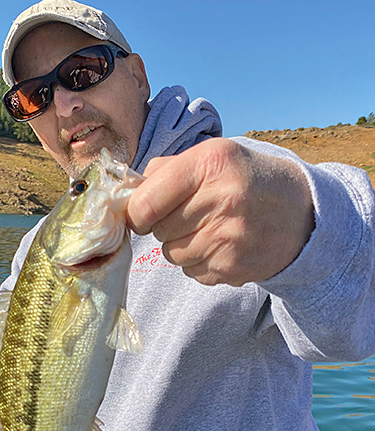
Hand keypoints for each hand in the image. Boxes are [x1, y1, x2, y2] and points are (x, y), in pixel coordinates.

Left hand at [126, 139, 314, 286]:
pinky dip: (199, 262)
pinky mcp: (231, 269)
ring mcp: (227, 239)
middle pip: (157, 230)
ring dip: (181, 245)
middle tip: (192, 213)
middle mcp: (221, 201)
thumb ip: (168, 169)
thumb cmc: (248, 181)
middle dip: (165, 224)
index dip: (137, 212)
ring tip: (210, 228)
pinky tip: (222, 245)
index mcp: (211, 164)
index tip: (144, 212)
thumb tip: (129, 193)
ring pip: (171, 254)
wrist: (303, 214)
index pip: (144, 204)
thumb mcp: (215, 156)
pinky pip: (191, 272)